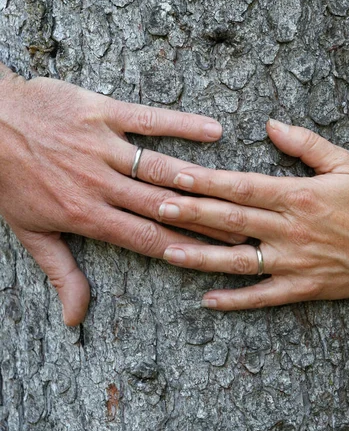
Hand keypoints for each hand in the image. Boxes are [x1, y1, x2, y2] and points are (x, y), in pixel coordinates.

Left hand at [0, 67, 240, 325]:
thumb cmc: (9, 179)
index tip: (218, 256)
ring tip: (237, 191)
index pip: (145, 238)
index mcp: (85, 215)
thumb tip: (75, 317)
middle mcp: (99, 184)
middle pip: (162, 206)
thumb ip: (60, 272)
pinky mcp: (102, 112)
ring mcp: (102, 146)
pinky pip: (148, 120)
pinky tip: (213, 131)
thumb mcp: (30, 232)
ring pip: (159, 167)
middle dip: (206, 220)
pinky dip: (180, 125)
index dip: (185, 248)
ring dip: (200, 180)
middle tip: (244, 228)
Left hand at [158, 119, 348, 309]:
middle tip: (157, 207)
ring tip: (168, 252)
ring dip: (201, 258)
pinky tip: (206, 300)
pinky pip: (263, 297)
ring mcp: (294, 262)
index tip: (177, 175)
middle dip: (192, 213)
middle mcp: (290, 229)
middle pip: (232, 221)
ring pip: (240, 261)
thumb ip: (305, 142)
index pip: (243, 187)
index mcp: (298, 196)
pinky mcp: (301, 288)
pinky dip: (235, 300)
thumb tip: (270, 124)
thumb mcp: (344, 163)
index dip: (208, 181)